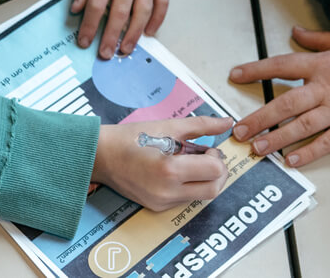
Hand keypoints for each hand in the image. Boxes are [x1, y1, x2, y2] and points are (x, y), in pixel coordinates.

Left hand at [71, 0, 168, 57]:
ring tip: (125, 49)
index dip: (89, 25)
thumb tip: (77, 10)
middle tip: (105, 54)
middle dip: (111, 36)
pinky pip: (163, 3)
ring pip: (143, 11)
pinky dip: (157, 20)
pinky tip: (148, 33)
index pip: (97, 3)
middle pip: (120, 11)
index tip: (84, 42)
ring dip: (134, 33)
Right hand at [91, 117, 231, 210]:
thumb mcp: (169, 126)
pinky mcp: (157, 207)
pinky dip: (190, 186)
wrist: (101, 156)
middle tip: (207, 157)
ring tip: (189, 162)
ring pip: (201, 196)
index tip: (208, 149)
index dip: (218, 158)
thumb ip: (202, 125)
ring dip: (205, 180)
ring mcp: (161, 203)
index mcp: (170, 170)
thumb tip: (228, 122)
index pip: (216, 171)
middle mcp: (167, 192)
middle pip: (214, 190)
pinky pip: (185, 199)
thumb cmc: (133, 137)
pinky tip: (177, 172)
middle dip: (218, 173)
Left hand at [227, 27, 329, 166]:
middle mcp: (326, 88)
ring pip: (302, 125)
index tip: (236, 75)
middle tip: (239, 130)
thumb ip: (318, 40)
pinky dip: (308, 153)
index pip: (282, 65)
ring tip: (258, 148)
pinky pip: (326, 142)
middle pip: (286, 103)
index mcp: (322, 64)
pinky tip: (291, 160)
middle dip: (260, 117)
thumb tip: (296, 31)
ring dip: (277, 137)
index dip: (257, 70)